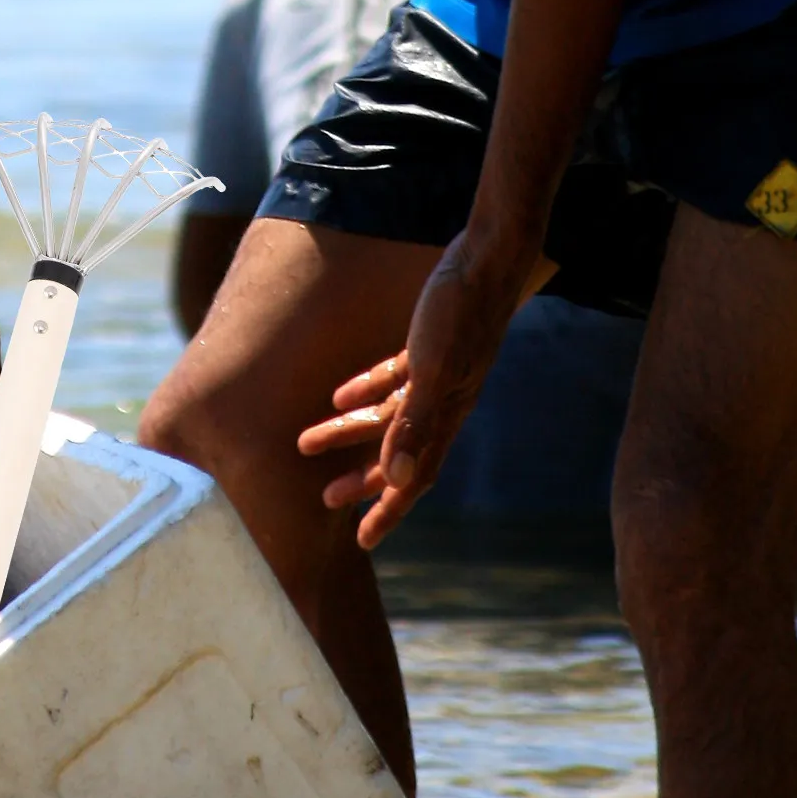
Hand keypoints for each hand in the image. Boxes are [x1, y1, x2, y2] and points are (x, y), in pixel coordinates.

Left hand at [298, 230, 544, 548]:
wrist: (488, 257)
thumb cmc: (461, 311)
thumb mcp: (434, 367)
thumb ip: (417, 422)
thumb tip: (395, 477)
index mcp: (447, 414)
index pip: (414, 477)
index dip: (387, 510)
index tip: (362, 540)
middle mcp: (444, 402)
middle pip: (399, 453)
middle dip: (362, 479)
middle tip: (325, 499)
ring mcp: (437, 374)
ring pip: (388, 416)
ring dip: (350, 431)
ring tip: (308, 441)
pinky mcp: (430, 345)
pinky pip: (392, 381)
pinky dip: (366, 390)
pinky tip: (339, 395)